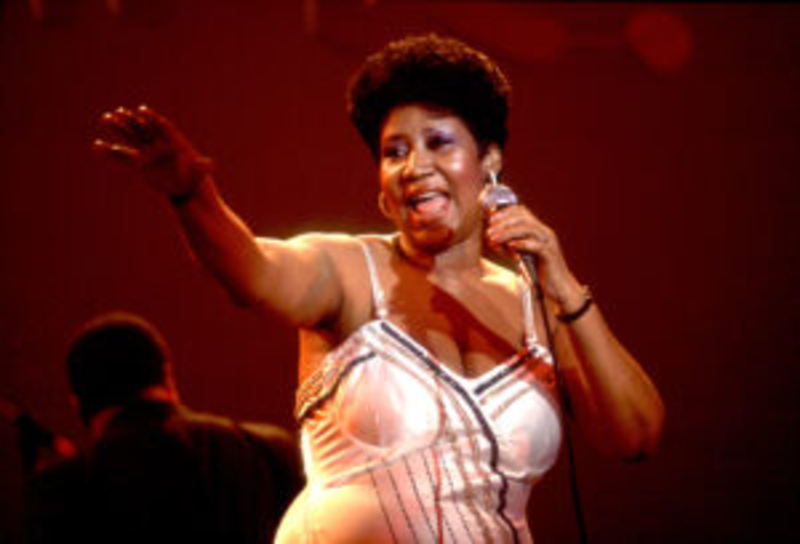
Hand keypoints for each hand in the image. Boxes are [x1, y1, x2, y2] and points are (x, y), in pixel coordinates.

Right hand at [93, 105, 212, 199]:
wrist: (184, 190)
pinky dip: (110, 152)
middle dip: (131, 120)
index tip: (141, 110)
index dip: (151, 118)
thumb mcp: (198, 174)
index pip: (160, 126)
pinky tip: (96, 146)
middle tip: (118, 111)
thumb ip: (202, 168)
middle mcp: (157, 145)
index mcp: (171, 142)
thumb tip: (210, 164)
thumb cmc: (193, 180)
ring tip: (105, 118)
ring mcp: (146, 153)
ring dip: (118, 128)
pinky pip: (122, 156)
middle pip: (143, 128)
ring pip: (130, 137)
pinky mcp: (138, 164)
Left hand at [485, 204, 584, 311]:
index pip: (522, 211)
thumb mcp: (523, 254)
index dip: (505, 213)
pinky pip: (536, 245)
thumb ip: (511, 245)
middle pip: (523, 218)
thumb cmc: (539, 272)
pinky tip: (510, 246)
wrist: (559, 287)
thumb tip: (492, 239)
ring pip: (528, 229)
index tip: (491, 219)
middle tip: (489, 230)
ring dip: (508, 232)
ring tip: (494, 238)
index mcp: (538, 230)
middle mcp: (544, 233)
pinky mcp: (550, 255)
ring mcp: (548, 243)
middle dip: (504, 222)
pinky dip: (522, 243)